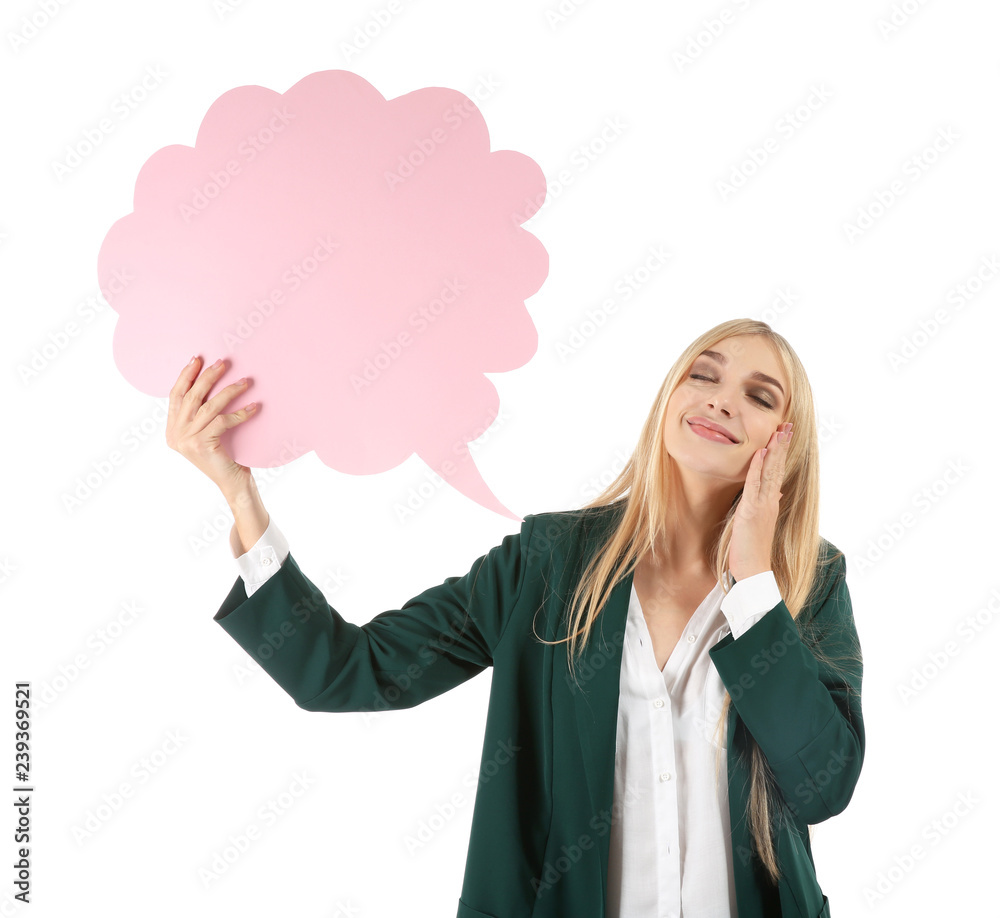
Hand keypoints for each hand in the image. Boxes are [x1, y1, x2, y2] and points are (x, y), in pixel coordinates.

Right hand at [166, 356, 256, 497]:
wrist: (232, 482)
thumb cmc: (225, 454)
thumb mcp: (207, 432)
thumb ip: (200, 414)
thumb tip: (209, 379)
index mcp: (172, 429)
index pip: (176, 395)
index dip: (186, 375)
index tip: (197, 359)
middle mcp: (175, 434)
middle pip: (191, 396)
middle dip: (208, 377)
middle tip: (223, 363)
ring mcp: (186, 440)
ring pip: (208, 406)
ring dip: (228, 391)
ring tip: (245, 382)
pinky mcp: (201, 445)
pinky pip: (222, 421)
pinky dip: (240, 413)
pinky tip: (253, 406)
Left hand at [727, 422, 791, 581]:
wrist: (754, 572)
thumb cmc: (753, 551)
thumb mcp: (760, 524)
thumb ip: (767, 506)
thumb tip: (777, 493)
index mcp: (771, 504)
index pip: (777, 473)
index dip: (780, 453)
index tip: (784, 435)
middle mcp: (770, 501)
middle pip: (777, 467)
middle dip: (782, 445)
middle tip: (787, 424)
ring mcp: (762, 505)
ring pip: (770, 472)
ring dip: (774, 450)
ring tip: (779, 430)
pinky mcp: (751, 511)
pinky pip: (755, 484)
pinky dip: (759, 467)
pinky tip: (762, 452)